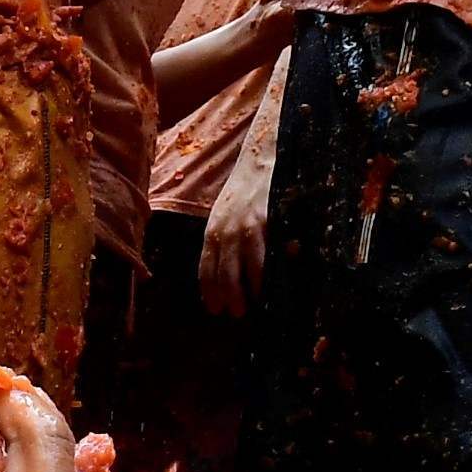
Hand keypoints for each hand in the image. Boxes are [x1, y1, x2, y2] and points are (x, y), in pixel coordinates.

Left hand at [200, 123, 271, 319]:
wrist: (262, 158)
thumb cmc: (247, 189)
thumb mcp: (228, 213)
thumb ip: (228, 238)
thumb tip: (234, 268)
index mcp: (212, 229)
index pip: (205, 268)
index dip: (209, 291)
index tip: (213, 308)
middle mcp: (222, 231)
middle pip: (220, 275)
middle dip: (226, 298)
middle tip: (234, 314)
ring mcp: (242, 228)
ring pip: (239, 272)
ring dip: (243, 294)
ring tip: (248, 308)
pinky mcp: (261, 224)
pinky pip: (261, 258)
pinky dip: (263, 277)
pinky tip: (266, 288)